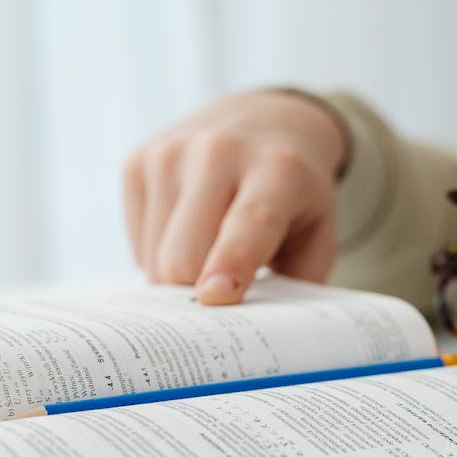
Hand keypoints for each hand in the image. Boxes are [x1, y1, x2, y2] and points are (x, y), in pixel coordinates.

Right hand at [124, 90, 346, 304]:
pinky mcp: (137, 162)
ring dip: (180, 277)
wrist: (262, 122)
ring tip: (211, 252)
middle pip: (184, 255)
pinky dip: (160, 255)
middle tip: (222, 299)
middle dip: (196, 293)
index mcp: (278, 170)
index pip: (248, 225)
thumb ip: (296, 284)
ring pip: (156, 258)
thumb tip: (253, 333)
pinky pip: (138, 245)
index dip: (230, 263)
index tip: (215, 296)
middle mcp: (219, 153)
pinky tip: (189, 231)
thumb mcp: (319, 234)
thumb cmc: (294, 198)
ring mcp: (170, 154)